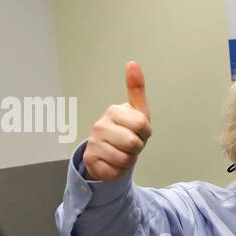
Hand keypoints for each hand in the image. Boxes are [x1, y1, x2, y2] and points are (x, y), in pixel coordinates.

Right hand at [84, 61, 151, 181]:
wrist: (107, 152)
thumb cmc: (126, 130)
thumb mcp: (137, 111)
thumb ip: (136, 89)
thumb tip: (132, 63)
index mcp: (113, 111)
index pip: (143, 126)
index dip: (145, 132)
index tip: (138, 130)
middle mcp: (100, 125)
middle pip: (134, 144)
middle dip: (137, 148)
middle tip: (130, 143)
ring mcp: (93, 143)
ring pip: (125, 159)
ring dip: (128, 160)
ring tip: (121, 152)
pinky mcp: (90, 160)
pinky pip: (115, 171)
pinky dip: (118, 171)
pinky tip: (112, 162)